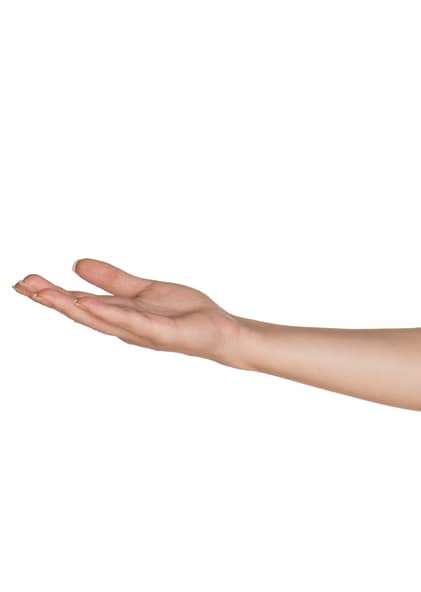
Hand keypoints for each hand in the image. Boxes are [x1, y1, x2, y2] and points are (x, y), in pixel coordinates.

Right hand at [14, 259, 246, 366]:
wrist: (220, 331)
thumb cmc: (185, 314)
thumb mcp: (144, 290)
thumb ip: (113, 279)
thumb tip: (77, 264)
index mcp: (118, 314)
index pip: (79, 303)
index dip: (51, 294)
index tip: (24, 281)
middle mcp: (123, 326)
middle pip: (81, 312)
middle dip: (51, 300)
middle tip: (22, 286)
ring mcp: (141, 331)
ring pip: (100, 318)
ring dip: (72, 306)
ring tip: (46, 293)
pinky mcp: (162, 333)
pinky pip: (132, 322)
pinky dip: (109, 313)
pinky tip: (88, 303)